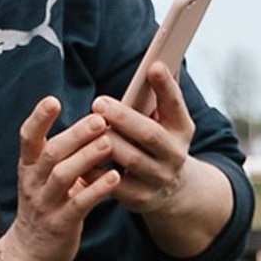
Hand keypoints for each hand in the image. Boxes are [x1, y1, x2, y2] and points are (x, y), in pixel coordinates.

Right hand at [0, 97, 116, 260]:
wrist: (30, 254)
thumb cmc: (45, 207)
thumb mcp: (44, 178)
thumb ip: (64, 154)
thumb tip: (96, 122)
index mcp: (28, 168)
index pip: (27, 138)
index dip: (38, 119)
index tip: (52, 100)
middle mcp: (33, 183)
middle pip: (51, 153)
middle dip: (75, 134)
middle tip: (100, 119)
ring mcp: (45, 205)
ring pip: (63, 176)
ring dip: (86, 158)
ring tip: (109, 143)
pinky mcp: (60, 224)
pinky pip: (78, 204)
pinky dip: (96, 190)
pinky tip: (114, 177)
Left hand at [92, 61, 196, 220]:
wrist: (172, 191)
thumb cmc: (159, 144)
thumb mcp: (168, 123)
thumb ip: (160, 98)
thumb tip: (159, 62)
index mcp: (181, 129)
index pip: (176, 105)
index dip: (166, 86)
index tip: (154, 66)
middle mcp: (174, 154)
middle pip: (149, 134)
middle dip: (124, 117)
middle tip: (99, 103)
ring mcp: (158, 178)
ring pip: (130, 159)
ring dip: (106, 143)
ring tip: (87, 128)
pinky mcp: (139, 198)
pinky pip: (112, 185)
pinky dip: (95, 171)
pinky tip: (78, 157)